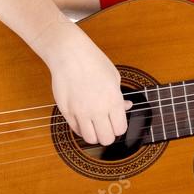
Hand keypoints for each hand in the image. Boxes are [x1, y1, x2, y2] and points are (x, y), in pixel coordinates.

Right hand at [46, 28, 132, 145]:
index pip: (120, 130)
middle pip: (106, 139)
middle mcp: (98, 109)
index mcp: (113, 101)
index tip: (116, 122)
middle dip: (108, 135)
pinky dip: (81, 128)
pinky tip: (83, 119)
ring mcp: (80, 112)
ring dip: (94, 135)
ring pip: (90, 139)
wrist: (70, 53)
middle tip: (106, 126)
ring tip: (94, 125)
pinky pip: (75, 129)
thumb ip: (119, 97)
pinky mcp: (66, 111)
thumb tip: (126, 107)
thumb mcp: (114, 77)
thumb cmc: (94, 62)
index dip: (119, 127)